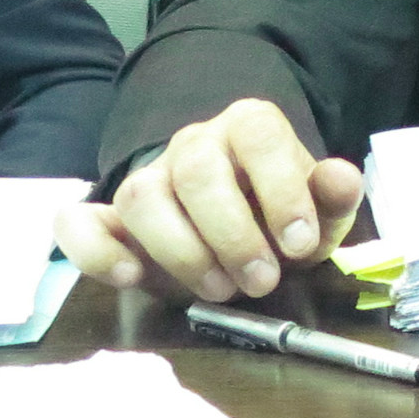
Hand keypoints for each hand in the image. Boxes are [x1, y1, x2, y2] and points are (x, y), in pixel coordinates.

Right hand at [55, 97, 365, 305]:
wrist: (240, 229)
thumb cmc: (280, 218)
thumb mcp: (320, 214)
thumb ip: (333, 197)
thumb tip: (340, 177)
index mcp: (248, 128)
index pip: (257, 133)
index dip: (280, 188)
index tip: (298, 245)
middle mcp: (193, 144)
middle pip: (197, 169)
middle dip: (232, 234)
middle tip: (261, 281)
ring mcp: (149, 178)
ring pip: (140, 195)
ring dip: (180, 251)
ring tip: (218, 289)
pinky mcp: (111, 219)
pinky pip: (78, 220)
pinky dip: (94, 251)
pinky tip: (129, 278)